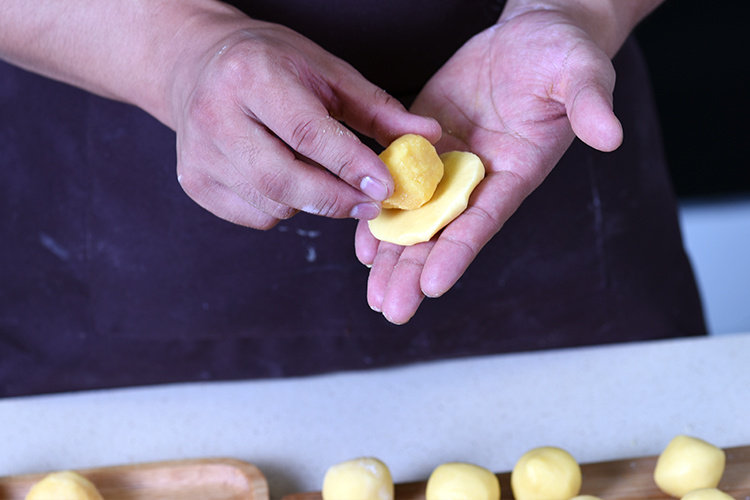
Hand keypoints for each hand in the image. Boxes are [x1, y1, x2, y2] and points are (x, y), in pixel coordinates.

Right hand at [170, 15, 439, 228]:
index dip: (350, 165)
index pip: (307, 133)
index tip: (387, 188)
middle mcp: (215, 115)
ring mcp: (199, 154)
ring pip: (273, 204)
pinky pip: (256, 217)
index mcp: (251, 76)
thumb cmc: (270, 65)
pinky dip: (283, 209)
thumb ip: (378, 109)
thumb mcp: (326, 72)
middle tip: (370, 204)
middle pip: (284, 179)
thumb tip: (429, 135)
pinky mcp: (194, 183)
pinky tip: (286, 180)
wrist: (198, 66)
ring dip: (311, 202)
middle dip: (336, 199)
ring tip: (321, 176)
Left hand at [355, 8, 623, 323]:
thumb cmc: (564, 53)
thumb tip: (611, 136)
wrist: (532, 33)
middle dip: (416, 272)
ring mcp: (449, 161)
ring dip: (394, 255)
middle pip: (445, 232)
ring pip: (417, 217)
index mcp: (516, 172)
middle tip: (392, 309)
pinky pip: (398, 179)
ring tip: (375, 294)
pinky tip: (363, 243)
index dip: (458, 252)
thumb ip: (591, 106)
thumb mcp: (583, 73)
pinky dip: (381, 209)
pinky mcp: (425, 139)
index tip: (432, 286)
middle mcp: (479, 177)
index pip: (484, 219)